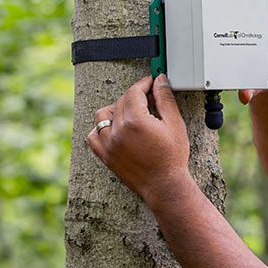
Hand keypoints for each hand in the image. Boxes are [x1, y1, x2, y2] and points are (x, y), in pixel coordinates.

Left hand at [86, 75, 191, 205]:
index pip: (134, 91)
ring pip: (103, 115)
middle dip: (134, 96)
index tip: (151, 82)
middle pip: (120, 101)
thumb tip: (159, 81)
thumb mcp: (175, 124)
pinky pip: (93, 135)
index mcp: (135, 120)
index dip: (144, 84)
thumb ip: (165, 100)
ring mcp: (108, 143)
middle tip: (149, 100)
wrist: (164, 185)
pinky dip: (100, 129)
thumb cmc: (172, 158)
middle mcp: (118, 130)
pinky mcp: (104, 155)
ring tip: (131, 114)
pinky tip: (114, 129)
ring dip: (115, 109)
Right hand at [211, 0, 267, 103]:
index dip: (245, 0)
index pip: (255, 12)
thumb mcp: (259, 83)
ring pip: (239, 3)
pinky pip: (233, 9)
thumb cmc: (265, 76)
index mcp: (263, 36)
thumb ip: (251, 89)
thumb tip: (243, 96)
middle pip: (246, 3)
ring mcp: (249, 24)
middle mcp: (257, 26)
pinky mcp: (241, 27)